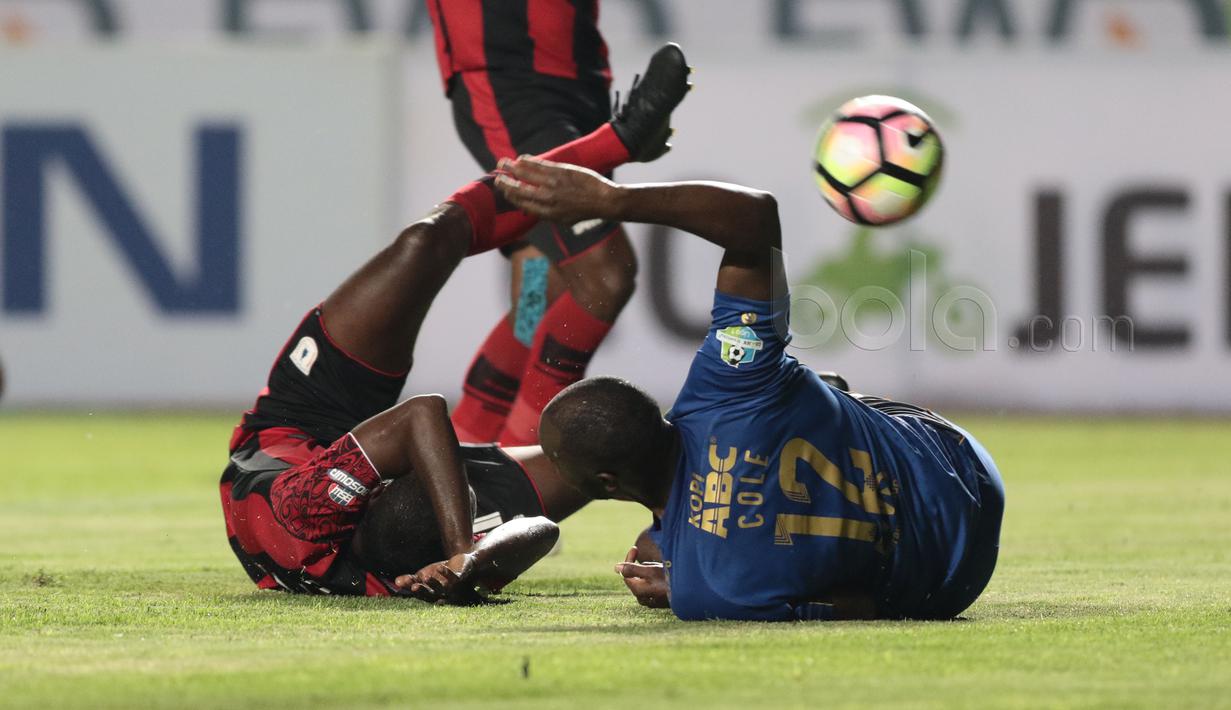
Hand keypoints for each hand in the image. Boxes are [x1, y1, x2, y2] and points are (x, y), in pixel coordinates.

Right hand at [394, 552, 474, 603]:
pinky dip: (447, 573)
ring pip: (443, 587)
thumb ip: (411, 579)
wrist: (462, 564)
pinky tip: (440, 567)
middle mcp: (442, 594)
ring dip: (434, 583)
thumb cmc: (441, 574)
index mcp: (432, 594)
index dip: (412, 589)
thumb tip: (396, 581)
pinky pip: (454, 577)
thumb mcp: (424, 575)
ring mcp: (453, 587)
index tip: (402, 584)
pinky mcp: (461, 578)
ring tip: (425, 576)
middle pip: (431, 594)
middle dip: (422, 590)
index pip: (420, 594)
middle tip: (413, 587)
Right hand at [494, 156, 619, 224]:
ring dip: (511, 167)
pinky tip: (521, 158)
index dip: (509, 196)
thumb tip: (530, 209)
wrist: (603, 200)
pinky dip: (527, 161)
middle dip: (505, 183)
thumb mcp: (563, 219)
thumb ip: (546, 214)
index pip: (521, 203)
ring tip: (502, 163)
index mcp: (546, 213)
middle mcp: (547, 199)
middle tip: (497, 177)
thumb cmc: (584, 210)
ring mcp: (552, 184)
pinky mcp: (560, 171)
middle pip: (518, 190)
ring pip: (525, 174)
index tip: (503, 190)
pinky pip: (538, 165)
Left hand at [614, 547, 669, 608]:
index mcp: (638, 590)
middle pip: (636, 576)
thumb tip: (615, 568)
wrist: (689, 594)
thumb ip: (632, 569)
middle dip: (644, 566)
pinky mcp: (660, 601)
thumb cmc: (669, 582)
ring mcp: (652, 601)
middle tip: (657, 562)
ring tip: (664, 568)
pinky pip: (653, 585)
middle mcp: (643, 598)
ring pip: (646, 580)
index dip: (629, 559)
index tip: (635, 548)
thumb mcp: (650, 571)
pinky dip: (657, 578)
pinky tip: (667, 575)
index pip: (626, 572)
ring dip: (651, 571)